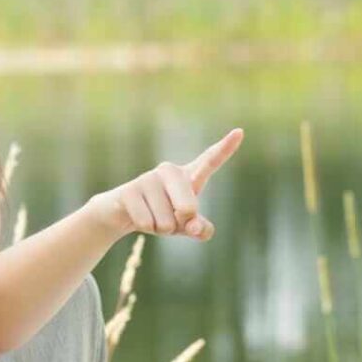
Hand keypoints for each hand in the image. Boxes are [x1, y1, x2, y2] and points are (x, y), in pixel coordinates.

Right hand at [85, 128, 243, 242]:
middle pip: (188, 208)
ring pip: (165, 221)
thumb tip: (196, 227)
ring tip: (152, 217)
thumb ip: (200, 228)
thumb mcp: (185, 226)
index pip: (209, 162)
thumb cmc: (160, 215)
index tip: (240, 132)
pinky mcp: (129, 190)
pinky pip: (146, 222)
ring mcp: (148, 178)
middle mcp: (169, 171)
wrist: (121, 213)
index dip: (225, 149)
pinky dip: (146, 228)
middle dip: (180, 224)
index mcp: (188, 176)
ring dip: (160, 228)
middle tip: (171, 220)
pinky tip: (140, 217)